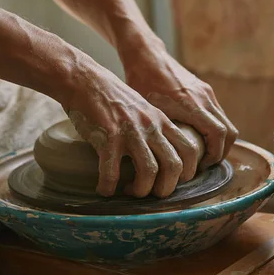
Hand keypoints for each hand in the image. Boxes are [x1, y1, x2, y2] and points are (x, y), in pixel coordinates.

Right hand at [62, 59, 199, 197]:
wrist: (84, 80)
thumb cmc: (110, 96)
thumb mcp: (142, 108)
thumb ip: (153, 127)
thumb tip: (158, 152)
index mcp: (161, 121)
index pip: (189, 150)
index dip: (186, 172)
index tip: (170, 181)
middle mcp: (150, 127)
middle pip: (174, 166)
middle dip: (164, 188)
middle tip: (151, 194)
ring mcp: (130, 132)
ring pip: (149, 171)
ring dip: (140, 190)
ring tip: (128, 192)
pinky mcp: (108, 137)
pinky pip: (112, 171)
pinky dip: (108, 186)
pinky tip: (103, 189)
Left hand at [122, 43, 237, 171]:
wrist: (145, 55)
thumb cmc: (140, 83)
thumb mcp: (147, 111)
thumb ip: (160, 133)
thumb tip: (160, 161)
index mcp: (191, 104)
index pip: (219, 135)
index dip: (214, 155)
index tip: (200, 167)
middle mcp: (204, 97)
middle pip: (229, 132)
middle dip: (220, 152)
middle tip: (203, 165)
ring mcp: (206, 92)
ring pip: (225, 123)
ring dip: (218, 141)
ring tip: (199, 154)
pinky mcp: (204, 89)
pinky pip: (217, 114)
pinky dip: (214, 129)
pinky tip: (196, 136)